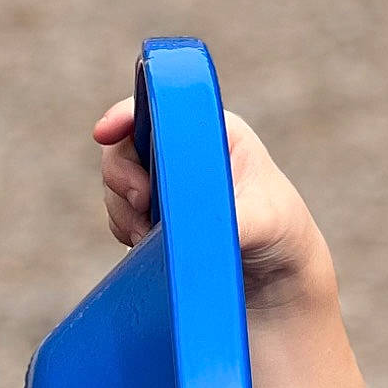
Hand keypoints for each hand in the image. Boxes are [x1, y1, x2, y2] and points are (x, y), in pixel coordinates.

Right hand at [93, 96, 331, 306]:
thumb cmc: (282, 234)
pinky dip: (125, 230)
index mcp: (211, 130)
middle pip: (125, 146)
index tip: (105, 134)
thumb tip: (185, 223)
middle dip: (122, 176)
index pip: (156, 106)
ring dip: (124, 210)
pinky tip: (147, 246)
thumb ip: (225, 215)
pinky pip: (121, 216)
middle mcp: (184, 152)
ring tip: (149, 236)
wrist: (281, 281)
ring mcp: (166, 186)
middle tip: (143, 203)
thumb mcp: (262, 220)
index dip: (124, 115)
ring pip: (119, 185)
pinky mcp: (157, 219)